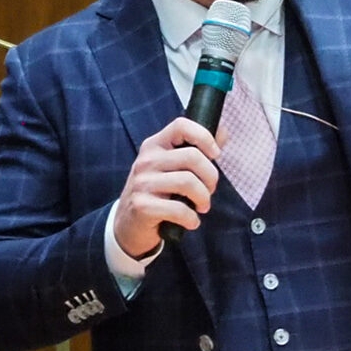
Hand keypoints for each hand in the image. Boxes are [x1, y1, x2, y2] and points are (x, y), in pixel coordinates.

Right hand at [113, 116, 221, 254]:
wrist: (128, 224)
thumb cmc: (157, 193)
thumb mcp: (172, 168)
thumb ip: (198, 149)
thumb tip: (223, 130)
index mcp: (155, 145)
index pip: (181, 126)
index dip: (204, 136)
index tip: (215, 154)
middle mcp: (146, 160)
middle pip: (192, 157)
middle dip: (211, 177)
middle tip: (209, 191)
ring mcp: (142, 183)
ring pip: (188, 182)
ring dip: (204, 199)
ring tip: (202, 207)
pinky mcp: (142, 206)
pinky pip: (179, 209)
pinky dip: (192, 219)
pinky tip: (191, 221)